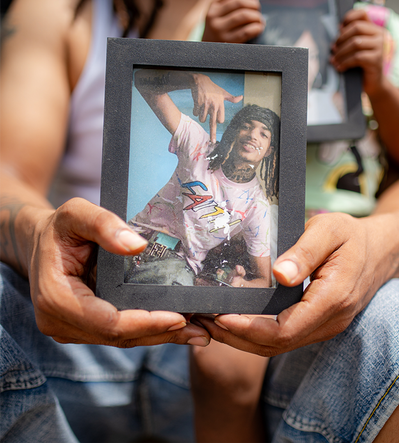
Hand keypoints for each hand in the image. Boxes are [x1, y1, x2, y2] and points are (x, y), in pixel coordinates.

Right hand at [28, 198, 210, 346]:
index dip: (145, 323)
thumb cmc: (61, 227)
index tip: (180, 317)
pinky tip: (181, 327)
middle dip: (161, 332)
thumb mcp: (77, 213)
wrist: (42, 241)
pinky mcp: (85, 329)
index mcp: (56, 298)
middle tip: (202, 329)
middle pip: (119, 336)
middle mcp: (59, 321)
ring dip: (161, 336)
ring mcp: (71, 329)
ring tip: (200, 332)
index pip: (107, 322)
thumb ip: (103, 224)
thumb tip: (136, 245)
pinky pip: (121, 334)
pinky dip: (150, 331)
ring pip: (123, 340)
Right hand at [190, 73, 242, 140]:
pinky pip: (195, 114)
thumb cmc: (213, 88)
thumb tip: (242, 97)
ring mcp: (205, 105)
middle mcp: (213, 106)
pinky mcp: (197, 104)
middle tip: (212, 141)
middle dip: (213, 133)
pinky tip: (197, 105)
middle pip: (213, 123)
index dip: (218, 121)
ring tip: (203, 109)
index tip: (217, 121)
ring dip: (202, 117)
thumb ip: (232, 98)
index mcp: (220, 105)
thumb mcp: (223, 92)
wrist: (200, 81)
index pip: (220, 120)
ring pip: (202, 119)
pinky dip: (195, 112)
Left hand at [201, 213, 387, 355]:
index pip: (285, 330)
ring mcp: (327, 327)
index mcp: (334, 298)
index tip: (220, 315)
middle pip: (276, 345)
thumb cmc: (353, 234)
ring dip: (242, 339)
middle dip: (236, 337)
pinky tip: (235, 320)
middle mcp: (332, 320)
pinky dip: (257, 334)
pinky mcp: (320, 325)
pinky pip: (285, 338)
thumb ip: (305, 251)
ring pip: (278, 346)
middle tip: (202, 320)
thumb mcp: (330, 229)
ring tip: (210, 321)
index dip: (249, 328)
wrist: (383, 250)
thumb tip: (279, 275)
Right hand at [202, 0, 263, 43]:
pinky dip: (257, 28)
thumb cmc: (220, 28)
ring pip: (244, 15)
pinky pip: (246, 31)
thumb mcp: (219, 12)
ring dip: (257, 17)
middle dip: (254, 5)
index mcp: (213, 4)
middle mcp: (214, 15)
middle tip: (258, 10)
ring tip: (259, 20)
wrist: (208, 49)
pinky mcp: (227, 40)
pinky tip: (258, 28)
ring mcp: (219, 28)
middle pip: (240, 3)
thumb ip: (230, 2)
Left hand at [331, 9, 393, 96]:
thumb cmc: (363, 65)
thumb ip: (352, 36)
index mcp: (375, 30)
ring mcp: (381, 48)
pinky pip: (357, 57)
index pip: (363, 14)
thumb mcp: (358, 47)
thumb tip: (337, 30)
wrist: (374, 84)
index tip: (339, 28)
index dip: (349, 17)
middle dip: (341, 38)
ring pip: (355, 43)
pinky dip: (345, 62)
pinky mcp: (377, 60)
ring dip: (341, 52)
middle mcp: (381, 36)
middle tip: (333, 48)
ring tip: (334, 60)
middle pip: (357, 28)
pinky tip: (340, 67)